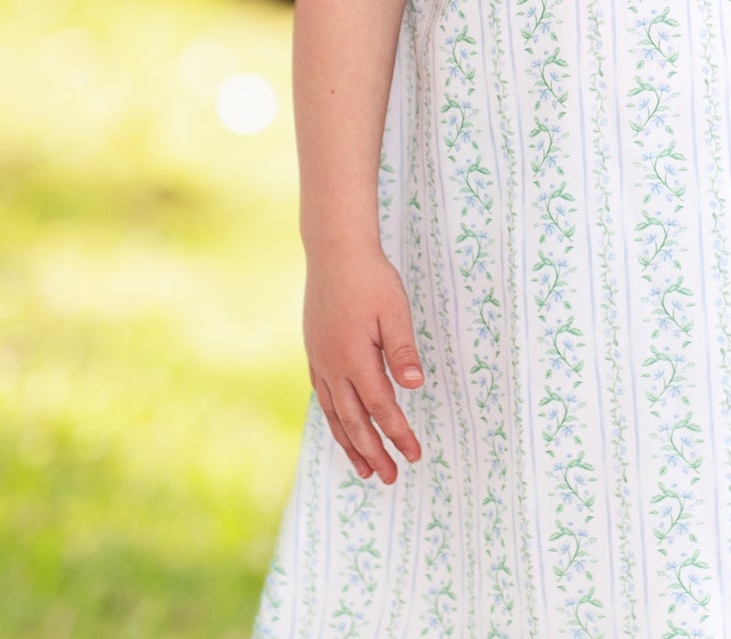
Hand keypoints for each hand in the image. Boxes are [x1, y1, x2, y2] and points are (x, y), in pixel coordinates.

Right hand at [303, 245, 424, 484]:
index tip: (415, 455)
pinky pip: (323, 398)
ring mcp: (320, 362)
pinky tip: (342, 429)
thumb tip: (415, 386)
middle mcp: (334, 367)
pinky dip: (334, 420)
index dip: (398, 434)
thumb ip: (402, 350)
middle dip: (374, 452)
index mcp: (355, 359)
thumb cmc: (370, 278)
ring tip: (365, 471)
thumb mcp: (395, 310)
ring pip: (335, 415)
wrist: (334, 252)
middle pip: (355, 422)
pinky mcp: (315, 353)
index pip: (381, 408)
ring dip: (351, 445)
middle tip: (391, 477)